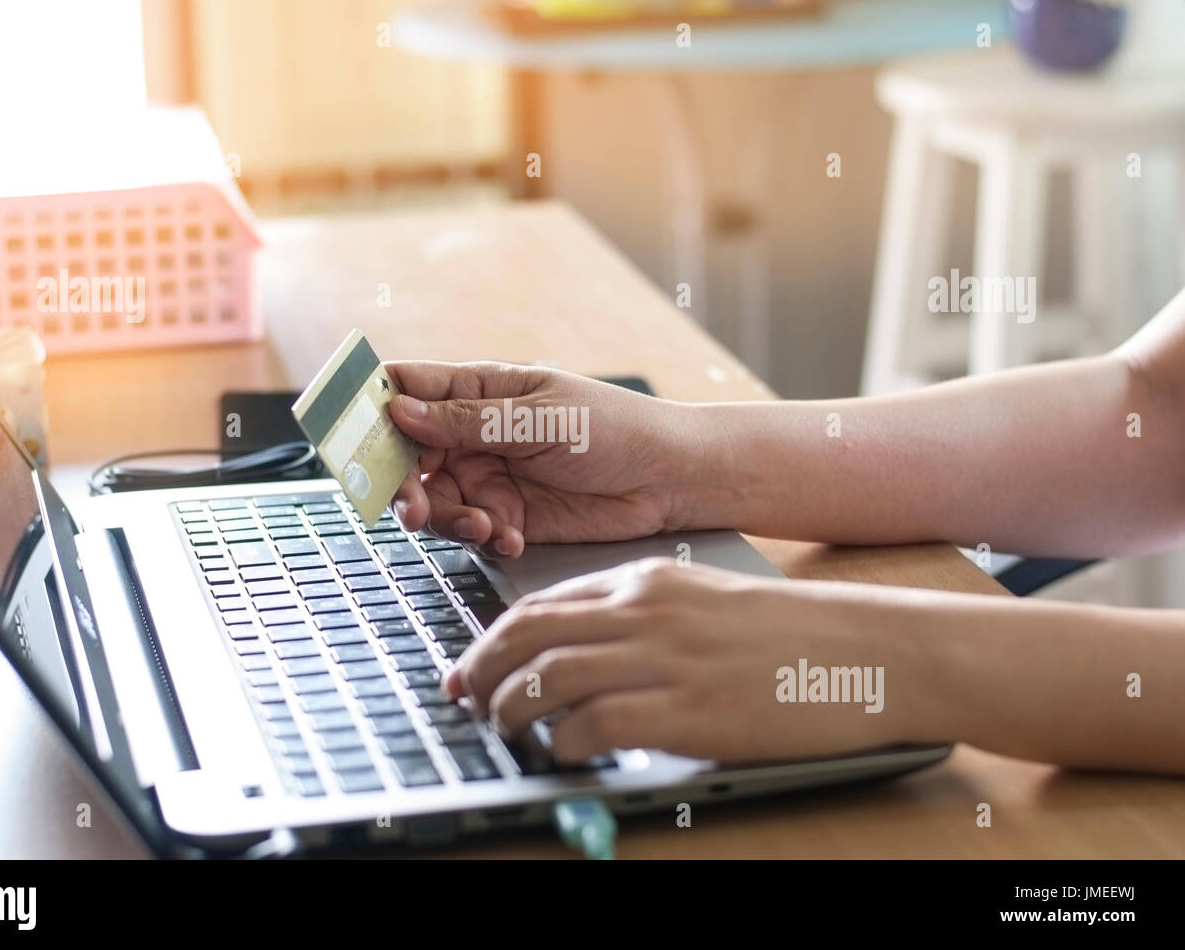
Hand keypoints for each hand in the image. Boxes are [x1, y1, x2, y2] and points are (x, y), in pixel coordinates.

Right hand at [386, 361, 700, 557]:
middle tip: (413, 506)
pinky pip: (469, 531)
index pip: (405, 388)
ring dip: (445, 518)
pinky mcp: (506, 516)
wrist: (670, 480)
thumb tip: (399, 411)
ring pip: (433, 500)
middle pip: (406, 455)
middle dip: (403, 483)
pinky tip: (509, 536)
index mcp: (478, 391)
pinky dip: (481, 538)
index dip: (370, 408)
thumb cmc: (617, 429)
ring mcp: (488, 476)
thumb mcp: (542, 418)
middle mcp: (474, 433)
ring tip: (482, 524)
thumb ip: (470, 420)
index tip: (350, 436)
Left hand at [443, 559, 935, 763]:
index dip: (494, 637)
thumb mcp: (706, 602)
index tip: (473, 664)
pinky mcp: (687, 710)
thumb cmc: (792, 633)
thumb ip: (645, 619)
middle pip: (528, 634)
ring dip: (510, 707)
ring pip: (547, 677)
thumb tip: (586, 656)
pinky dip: (561, 741)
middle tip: (463, 698)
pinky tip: (561, 751)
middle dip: (481, 668)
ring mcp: (664, 659)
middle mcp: (644, 611)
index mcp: (647, 580)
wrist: (867, 648)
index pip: (543, 603)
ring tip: (502, 729)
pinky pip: (591, 723)